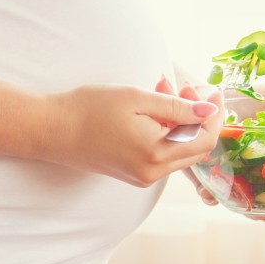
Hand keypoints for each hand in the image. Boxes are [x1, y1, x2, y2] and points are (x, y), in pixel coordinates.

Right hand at [36, 82, 222, 187]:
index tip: (212, 91)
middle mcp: (152, 172)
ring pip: (180, 150)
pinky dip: (167, 131)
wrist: (50, 129)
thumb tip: (211, 111)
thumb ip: (178, 106)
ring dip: (181, 121)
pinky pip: (163, 154)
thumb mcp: (137, 99)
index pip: (205, 140)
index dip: (214, 115)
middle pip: (195, 147)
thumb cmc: (89, 109)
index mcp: (156, 154)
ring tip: (163, 91)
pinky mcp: (134, 174)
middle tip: (182, 87)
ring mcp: (143, 176)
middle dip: (197, 116)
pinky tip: (154, 110)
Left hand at [163, 78, 264, 219]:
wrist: (206, 92)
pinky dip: (212, 198)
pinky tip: (214, 199)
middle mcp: (259, 170)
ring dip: (256, 213)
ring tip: (264, 216)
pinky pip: (210, 193)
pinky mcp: (207, 174)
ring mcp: (235, 175)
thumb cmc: (244, 95)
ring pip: (248, 203)